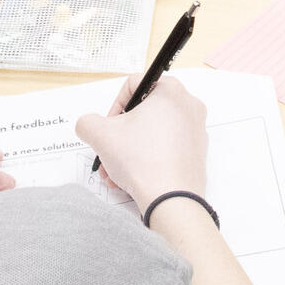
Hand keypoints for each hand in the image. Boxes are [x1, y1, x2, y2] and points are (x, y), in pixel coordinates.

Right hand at [73, 75, 208, 210]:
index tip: (109, 127)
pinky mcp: (196, 153)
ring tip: (115, 173)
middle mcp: (188, 106)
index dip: (115, 106)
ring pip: (152, 134)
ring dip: (128, 151)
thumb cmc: (141, 160)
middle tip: (109, 152)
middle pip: (143, 113)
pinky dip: (146, 160)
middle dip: (120, 136)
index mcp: (171, 91)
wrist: (171, 200)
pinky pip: (165, 149)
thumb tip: (89, 125)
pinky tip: (131, 179)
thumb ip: (87, 122)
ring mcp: (195, 130)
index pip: (134, 85)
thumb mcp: (101, 135)